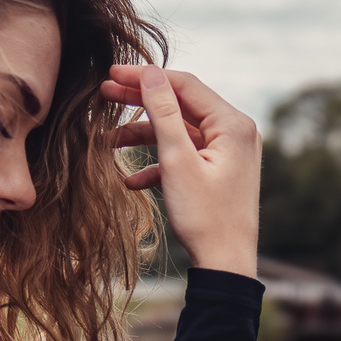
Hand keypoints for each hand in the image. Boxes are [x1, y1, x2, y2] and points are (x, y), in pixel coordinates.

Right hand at [100, 66, 260, 278]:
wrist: (225, 266)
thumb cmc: (205, 217)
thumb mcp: (177, 161)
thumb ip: (163, 114)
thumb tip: (150, 74)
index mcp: (232, 124)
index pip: (184, 85)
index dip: (146, 77)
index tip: (111, 75)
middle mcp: (236, 133)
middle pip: (181, 105)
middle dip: (141, 102)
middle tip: (104, 94)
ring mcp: (229, 153)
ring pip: (180, 133)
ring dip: (144, 137)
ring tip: (107, 142)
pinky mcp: (221, 172)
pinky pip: (187, 157)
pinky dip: (160, 163)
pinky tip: (132, 181)